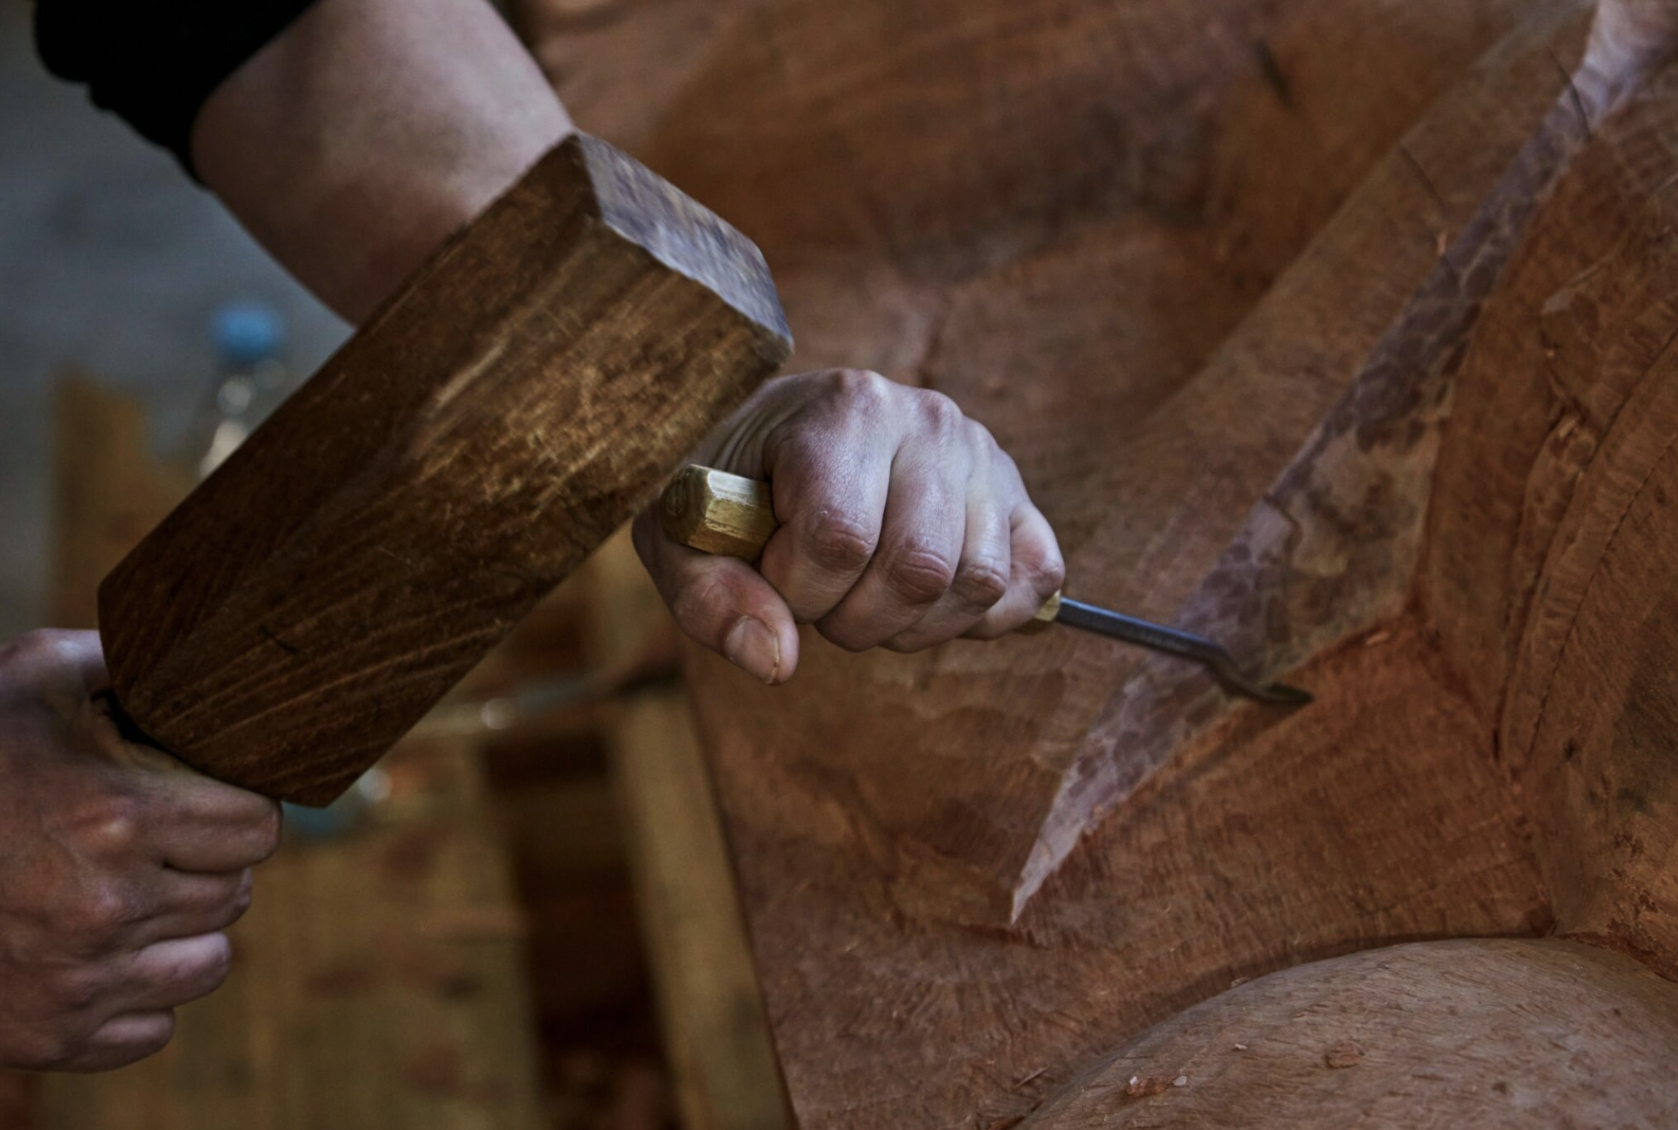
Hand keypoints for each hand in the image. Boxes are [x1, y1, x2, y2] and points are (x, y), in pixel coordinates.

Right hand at [0, 631, 281, 1071]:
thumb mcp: (35, 676)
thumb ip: (131, 661)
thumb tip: (212, 657)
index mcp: (117, 816)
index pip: (259, 827)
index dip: (234, 807)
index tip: (199, 797)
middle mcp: (106, 906)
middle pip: (236, 893)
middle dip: (205, 864)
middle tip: (150, 842)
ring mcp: (79, 980)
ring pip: (209, 962)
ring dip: (182, 930)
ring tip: (126, 892)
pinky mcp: (51, 1036)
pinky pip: (155, 1026)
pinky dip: (136, 994)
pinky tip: (95, 949)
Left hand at [634, 369, 1064, 682]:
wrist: (773, 444)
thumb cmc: (726, 493)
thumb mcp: (682, 537)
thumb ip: (710, 599)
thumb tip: (777, 662)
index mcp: (843, 408)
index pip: (840, 537)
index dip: (799, 588)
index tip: (771, 574)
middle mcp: (927, 418)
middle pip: (919, 568)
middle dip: (856, 620)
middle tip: (821, 601)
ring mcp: (983, 455)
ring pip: (979, 583)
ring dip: (915, 626)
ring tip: (867, 598)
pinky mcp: (1018, 495)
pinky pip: (1033, 580)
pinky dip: (983, 617)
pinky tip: (925, 604)